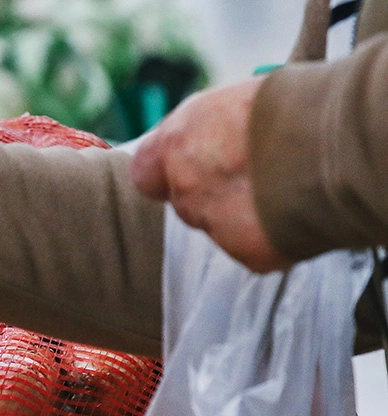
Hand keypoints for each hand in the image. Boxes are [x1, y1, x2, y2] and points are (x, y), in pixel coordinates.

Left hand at [130, 78, 293, 272]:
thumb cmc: (292, 103)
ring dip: (247, 214)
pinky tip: (298, 211)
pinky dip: (275, 236)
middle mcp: (185, 187)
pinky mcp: (246, 251)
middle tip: (258, 175)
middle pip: (190, 202)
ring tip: (289, 188)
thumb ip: (209, 129)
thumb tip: (207, 137)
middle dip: (216, 193)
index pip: (146, 173)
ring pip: (223, 228)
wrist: (331, 139)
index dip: (168, 173)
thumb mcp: (234, 101)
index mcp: (176, 143)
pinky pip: (256, 249)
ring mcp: (213, 224)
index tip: (192, 166)